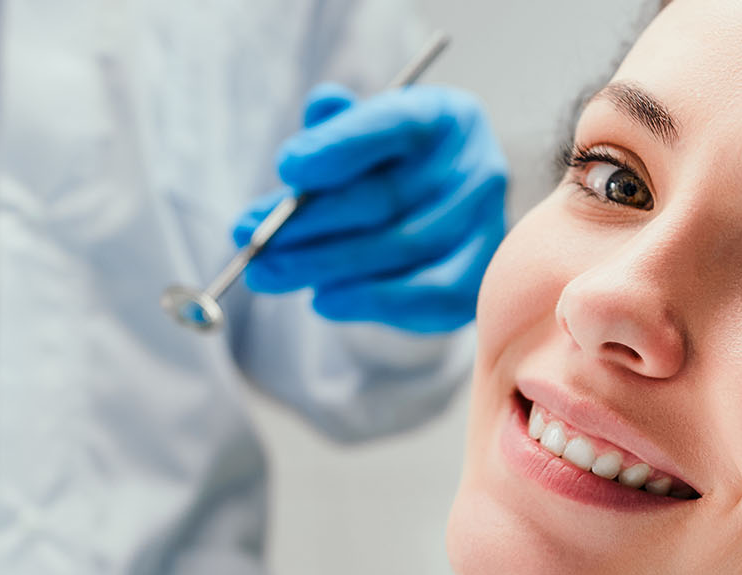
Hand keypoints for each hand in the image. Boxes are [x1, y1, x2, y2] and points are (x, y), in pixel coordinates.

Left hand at [235, 83, 507, 333]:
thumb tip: (321, 107)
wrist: (440, 218)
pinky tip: (323, 299)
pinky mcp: (480, 277)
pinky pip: (427, 295)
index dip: (338, 146)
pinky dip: (371, 300)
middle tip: (254, 241)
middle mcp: (477, 165)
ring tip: (269, 273)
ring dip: (326, 266)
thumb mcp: (360, 137)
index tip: (285, 168)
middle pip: (387, 196)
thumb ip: (337, 127)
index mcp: (443, 116)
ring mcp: (487, 223)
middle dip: (310, 222)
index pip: (392, 123)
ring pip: (400, 248)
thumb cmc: (387, 170)